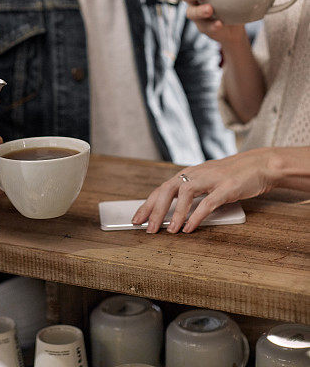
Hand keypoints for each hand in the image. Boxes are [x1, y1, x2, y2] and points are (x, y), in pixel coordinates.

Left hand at [131, 149, 275, 232]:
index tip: (137, 219)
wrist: (259, 165)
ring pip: (185, 193)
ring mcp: (211, 179)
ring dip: (175, 213)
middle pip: (168, 189)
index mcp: (189, 174)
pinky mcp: (227, 187)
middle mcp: (196, 174)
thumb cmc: (232, 177)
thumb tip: (172, 214)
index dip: (147, 204)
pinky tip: (189, 228)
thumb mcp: (207, 182)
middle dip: (155, 210)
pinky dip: (196, 216)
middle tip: (148, 229)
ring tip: (169, 231)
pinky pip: (208, 202)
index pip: (162, 188)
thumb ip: (192, 194)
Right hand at [180, 0, 246, 45]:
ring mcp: (198, 15)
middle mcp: (195, 0)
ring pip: (191, 12)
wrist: (234, 27)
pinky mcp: (204, 27)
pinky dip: (212, 25)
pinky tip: (219, 23)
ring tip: (210, 9)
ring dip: (199, 10)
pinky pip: (204, 26)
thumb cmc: (233, 2)